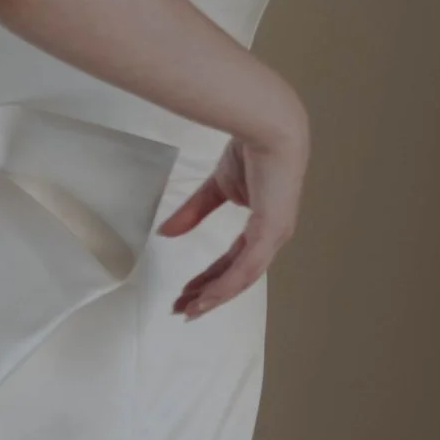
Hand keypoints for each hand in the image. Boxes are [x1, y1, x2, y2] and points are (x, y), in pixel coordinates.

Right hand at [159, 104, 307, 318]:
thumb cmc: (250, 151)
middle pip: (237, 277)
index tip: (185, 293)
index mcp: (261, 226)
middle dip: (208, 295)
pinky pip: (247, 267)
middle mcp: (271, 236)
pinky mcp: (271, 231)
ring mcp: (274, 235)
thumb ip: (193, 212)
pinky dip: (227, 285)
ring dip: (215, 297)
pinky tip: (208, 298)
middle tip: (182, 310)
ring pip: (243, 279)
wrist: (267, 129)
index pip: (233, 262)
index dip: (209, 279)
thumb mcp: (216, 188)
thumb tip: (165, 232)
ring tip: (190, 310)